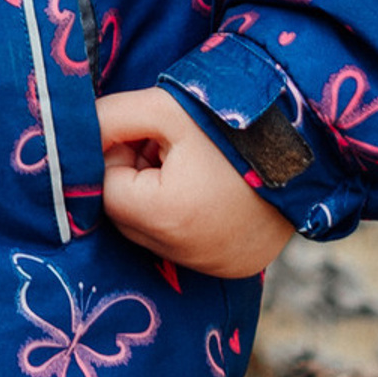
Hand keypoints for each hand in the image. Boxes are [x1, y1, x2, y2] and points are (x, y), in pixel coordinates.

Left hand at [98, 87, 296, 277]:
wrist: (306, 140)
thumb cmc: (228, 120)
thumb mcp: (160, 108)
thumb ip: (107, 119)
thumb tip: (71, 133)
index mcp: (168, 217)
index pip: (108, 192)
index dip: (117, 158)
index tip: (142, 135)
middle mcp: (190, 255)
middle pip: (129, 218)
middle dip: (135, 181)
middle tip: (165, 147)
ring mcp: (217, 267)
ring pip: (157, 235)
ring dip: (160, 201)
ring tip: (192, 165)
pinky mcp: (236, 269)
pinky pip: (189, 247)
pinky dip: (188, 220)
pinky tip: (211, 189)